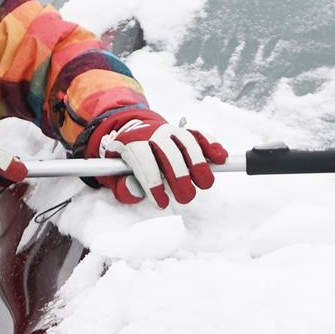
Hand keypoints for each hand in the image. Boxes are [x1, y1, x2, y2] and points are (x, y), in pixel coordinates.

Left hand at [86, 109, 226, 207]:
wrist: (131, 131)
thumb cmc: (124, 160)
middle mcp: (152, 133)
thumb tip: (134, 191)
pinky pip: (199, 135)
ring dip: (199, 163)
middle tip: (186, 197)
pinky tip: (221, 158)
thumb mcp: (113, 174)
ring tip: (205, 184)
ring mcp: (170, 130)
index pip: (144, 161)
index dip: (153, 183)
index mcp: (131, 143)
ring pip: (187, 142)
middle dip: (180, 176)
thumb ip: (121, 186)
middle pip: (169, 152)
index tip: (161, 203)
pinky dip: (211, 145)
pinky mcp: (184, 131)